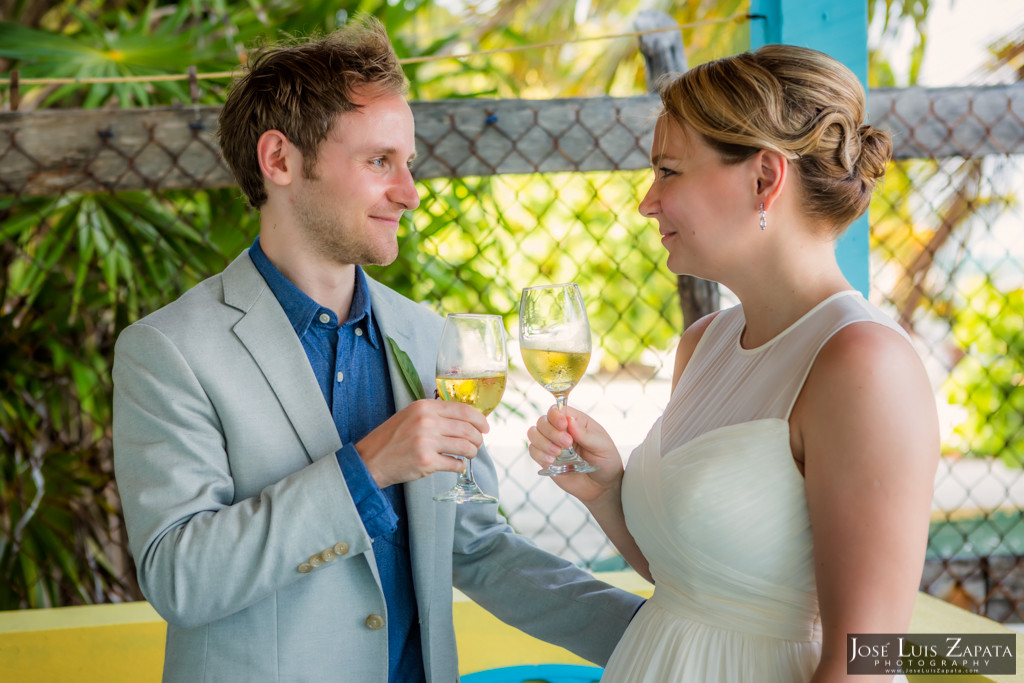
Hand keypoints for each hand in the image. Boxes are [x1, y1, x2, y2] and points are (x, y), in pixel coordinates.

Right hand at [356, 399, 488, 487]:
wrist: (371, 460)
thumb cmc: (392, 439)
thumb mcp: (411, 416)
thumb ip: (435, 415)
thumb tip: (466, 420)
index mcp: (424, 407)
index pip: (463, 410)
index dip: (479, 419)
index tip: (485, 427)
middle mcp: (426, 422)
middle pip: (468, 429)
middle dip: (478, 439)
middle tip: (478, 445)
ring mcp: (426, 442)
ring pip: (465, 446)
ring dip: (472, 452)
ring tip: (468, 455)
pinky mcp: (426, 462)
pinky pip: (454, 464)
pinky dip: (459, 466)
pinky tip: (456, 465)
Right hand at [527, 405, 622, 503]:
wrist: (602, 485)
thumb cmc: (605, 460)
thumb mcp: (602, 446)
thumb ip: (585, 434)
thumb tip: (569, 420)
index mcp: (575, 422)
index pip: (557, 410)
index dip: (556, 415)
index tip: (563, 425)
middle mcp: (561, 431)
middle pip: (543, 421)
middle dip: (551, 432)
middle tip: (567, 444)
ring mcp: (552, 444)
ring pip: (534, 434)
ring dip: (543, 442)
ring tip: (558, 453)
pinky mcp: (546, 459)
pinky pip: (533, 451)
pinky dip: (540, 454)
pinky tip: (552, 461)